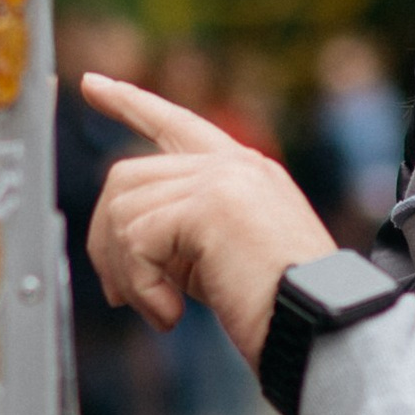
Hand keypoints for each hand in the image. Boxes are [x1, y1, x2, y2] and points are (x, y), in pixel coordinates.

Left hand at [83, 75, 333, 357]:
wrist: (321, 329)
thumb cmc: (279, 310)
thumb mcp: (222, 259)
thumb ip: (181, 234)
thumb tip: (120, 245)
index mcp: (244, 172)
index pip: (177, 124)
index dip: (131, 103)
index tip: (93, 84)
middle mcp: (234, 165)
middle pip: (127, 177)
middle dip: (107, 241)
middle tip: (120, 294)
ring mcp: (224, 179)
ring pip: (123, 211)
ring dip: (126, 273)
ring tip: (158, 311)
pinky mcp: (209, 206)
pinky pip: (136, 241)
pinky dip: (141, 286)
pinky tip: (170, 315)